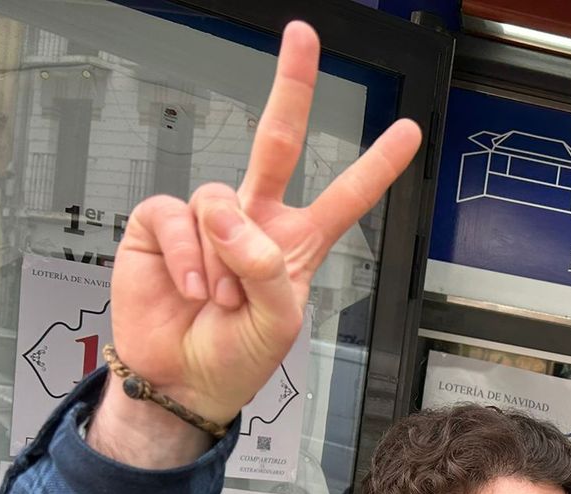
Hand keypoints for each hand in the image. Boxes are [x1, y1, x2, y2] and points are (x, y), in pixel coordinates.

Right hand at [97, 22, 420, 450]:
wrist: (180, 379)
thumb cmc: (237, 356)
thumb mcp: (280, 322)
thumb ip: (270, 269)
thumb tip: (231, 218)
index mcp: (298, 244)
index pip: (346, 197)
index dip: (377, 165)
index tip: (409, 132)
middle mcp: (255, 221)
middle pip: (277, 142)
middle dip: (292, 86)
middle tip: (304, 36)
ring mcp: (209, 220)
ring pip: (219, 199)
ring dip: (221, 257)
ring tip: (219, 297)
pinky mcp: (162, 224)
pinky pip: (176, 216)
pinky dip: (185, 256)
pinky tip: (190, 286)